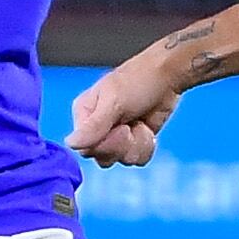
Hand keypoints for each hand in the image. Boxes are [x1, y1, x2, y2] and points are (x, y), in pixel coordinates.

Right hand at [66, 55, 180, 166]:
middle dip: (124, 145)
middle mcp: (97, 129)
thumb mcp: (113, 101)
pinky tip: (147, 129)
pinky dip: (147, 146)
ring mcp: (116, 137)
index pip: (86, 148)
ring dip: (138, 143)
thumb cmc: (138, 79)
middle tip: (131, 125)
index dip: (106, 144)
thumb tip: (70, 143)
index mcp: (85, 115)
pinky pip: (137, 160)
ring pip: (123, 160)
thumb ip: (93, 125)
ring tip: (140, 123)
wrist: (168, 77)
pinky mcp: (134, 143)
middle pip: (103, 157)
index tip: (122, 128)